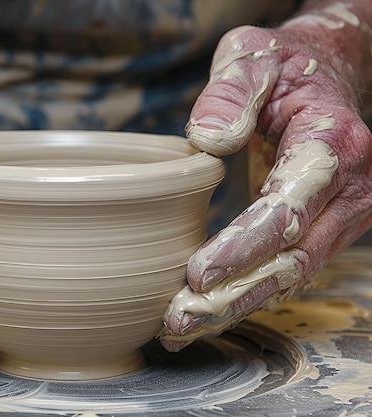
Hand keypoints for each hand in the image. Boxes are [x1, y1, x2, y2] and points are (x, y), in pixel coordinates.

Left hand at [161, 4, 371, 350]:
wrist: (326, 78)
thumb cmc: (285, 67)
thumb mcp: (253, 57)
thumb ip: (232, 92)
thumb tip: (207, 140)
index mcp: (333, 143)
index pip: (288, 208)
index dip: (244, 246)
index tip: (196, 274)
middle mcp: (350, 189)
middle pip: (291, 260)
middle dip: (233, 295)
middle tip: (178, 321)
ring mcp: (343, 214)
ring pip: (291, 276)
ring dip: (235, 306)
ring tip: (182, 327)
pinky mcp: (326, 229)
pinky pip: (288, 270)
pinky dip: (247, 294)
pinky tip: (206, 311)